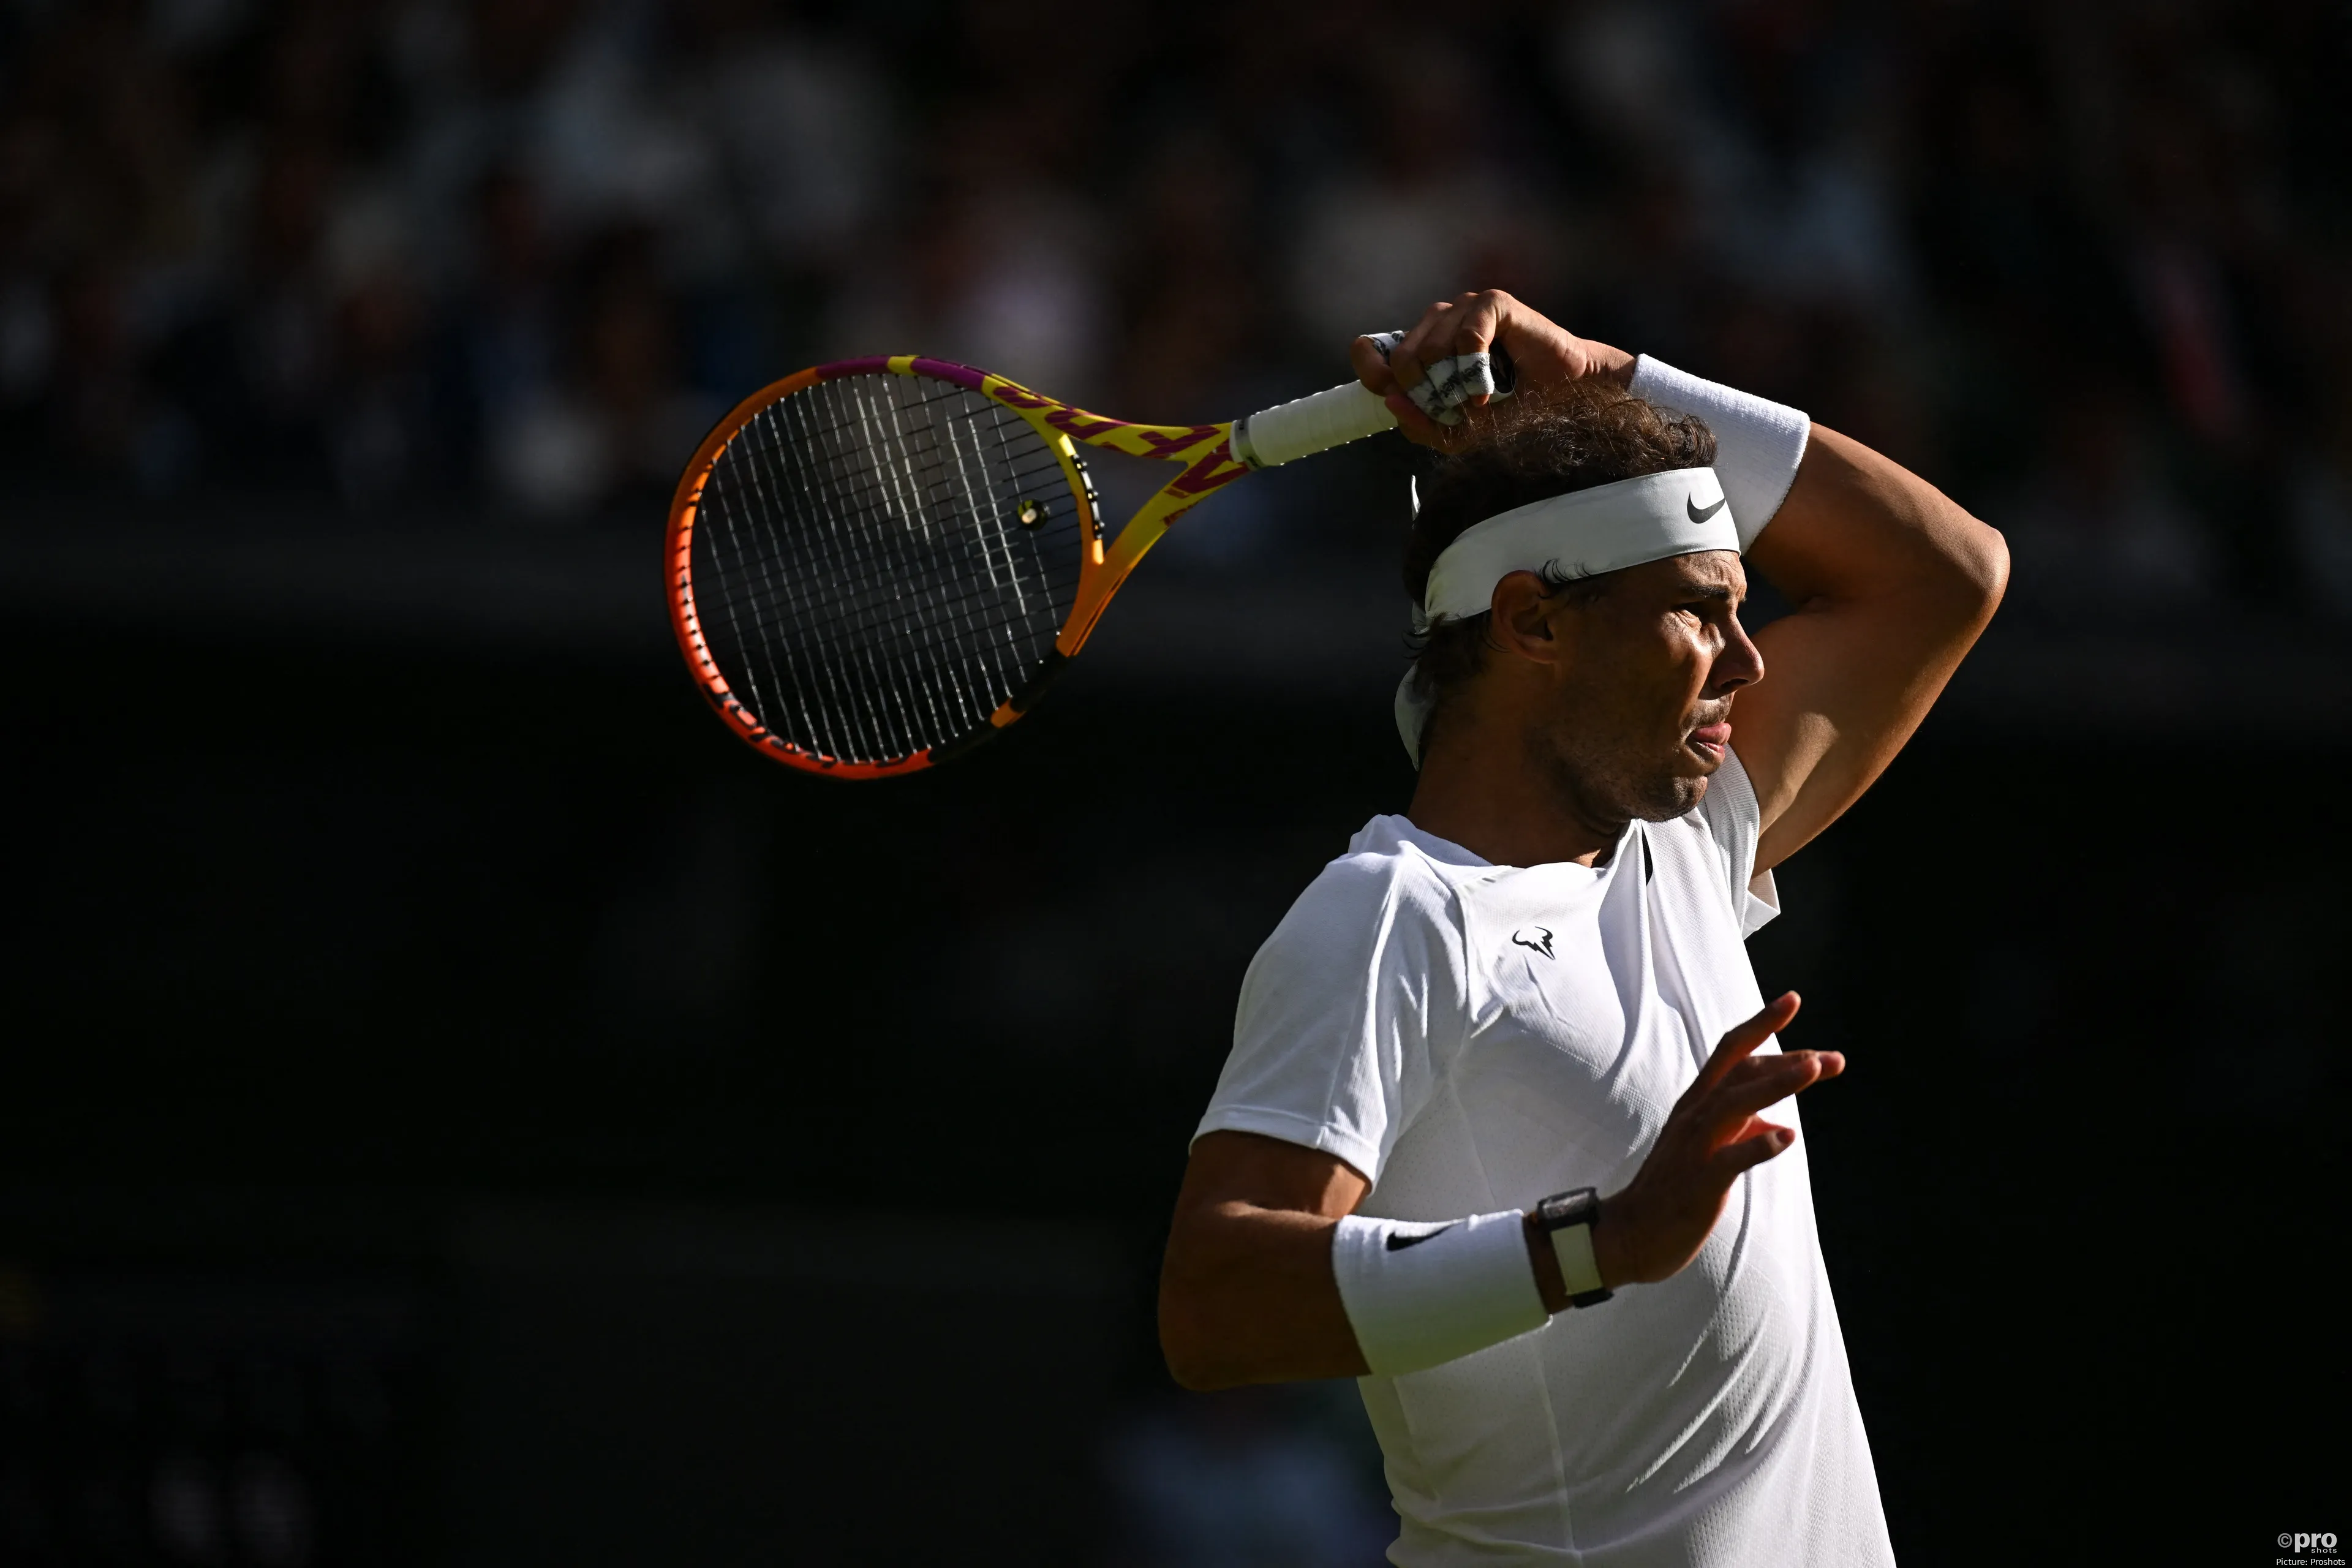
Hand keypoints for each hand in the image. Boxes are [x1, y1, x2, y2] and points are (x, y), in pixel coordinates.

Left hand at [1349, 290, 1635, 449]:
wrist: (1567, 395)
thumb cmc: (1514, 409)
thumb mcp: (1461, 432)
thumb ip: (1423, 424)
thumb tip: (1391, 403)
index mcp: (1424, 346)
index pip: (1372, 350)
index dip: (1372, 372)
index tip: (1390, 394)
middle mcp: (1439, 321)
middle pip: (1402, 359)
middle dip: (1425, 394)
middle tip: (1453, 409)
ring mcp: (1465, 309)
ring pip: (1431, 349)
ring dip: (1453, 387)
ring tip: (1478, 402)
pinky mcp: (1493, 303)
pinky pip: (1467, 336)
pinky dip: (1475, 371)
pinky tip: (1488, 390)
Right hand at [1587, 993, 1841, 1292]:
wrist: (1630, 1234)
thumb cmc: (1672, 1190)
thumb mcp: (1707, 1149)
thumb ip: (1740, 1130)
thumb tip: (1775, 1125)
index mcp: (1697, 1103)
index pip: (1731, 1052)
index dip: (1762, 1024)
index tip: (1793, 1001)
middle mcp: (1695, 1115)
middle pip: (1738, 1068)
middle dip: (1782, 1054)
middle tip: (1831, 1056)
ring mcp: (1695, 1146)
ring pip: (1736, 1103)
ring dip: (1777, 1083)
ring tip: (1814, 1069)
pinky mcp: (1700, 1181)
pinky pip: (1731, 1158)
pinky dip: (1759, 1145)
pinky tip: (1786, 1136)